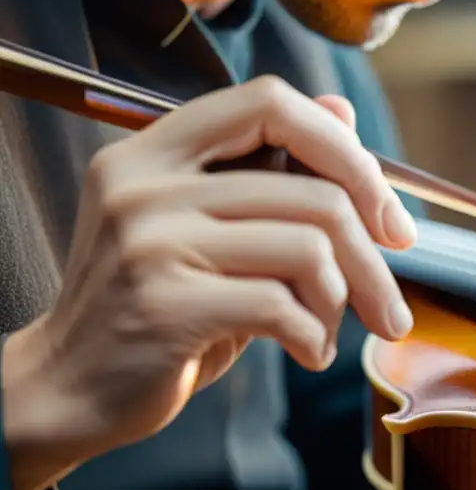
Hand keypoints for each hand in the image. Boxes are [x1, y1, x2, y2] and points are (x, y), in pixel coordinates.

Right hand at [11, 76, 417, 471]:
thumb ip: (271, 170)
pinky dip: (315, 337)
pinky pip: (282, 305)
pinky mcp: (162, 303)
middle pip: (314, 193)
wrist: (70, 386)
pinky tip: (306, 352)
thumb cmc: (162, 303)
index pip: (272, 102)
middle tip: (390, 306)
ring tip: (325, 330)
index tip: (387, 215)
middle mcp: (145, 181)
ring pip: (309, 249)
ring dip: (341, 302)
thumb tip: (342, 110)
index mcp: (156, 148)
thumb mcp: (212, 226)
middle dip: (371, 258)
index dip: (346, 150)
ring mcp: (148, 239)